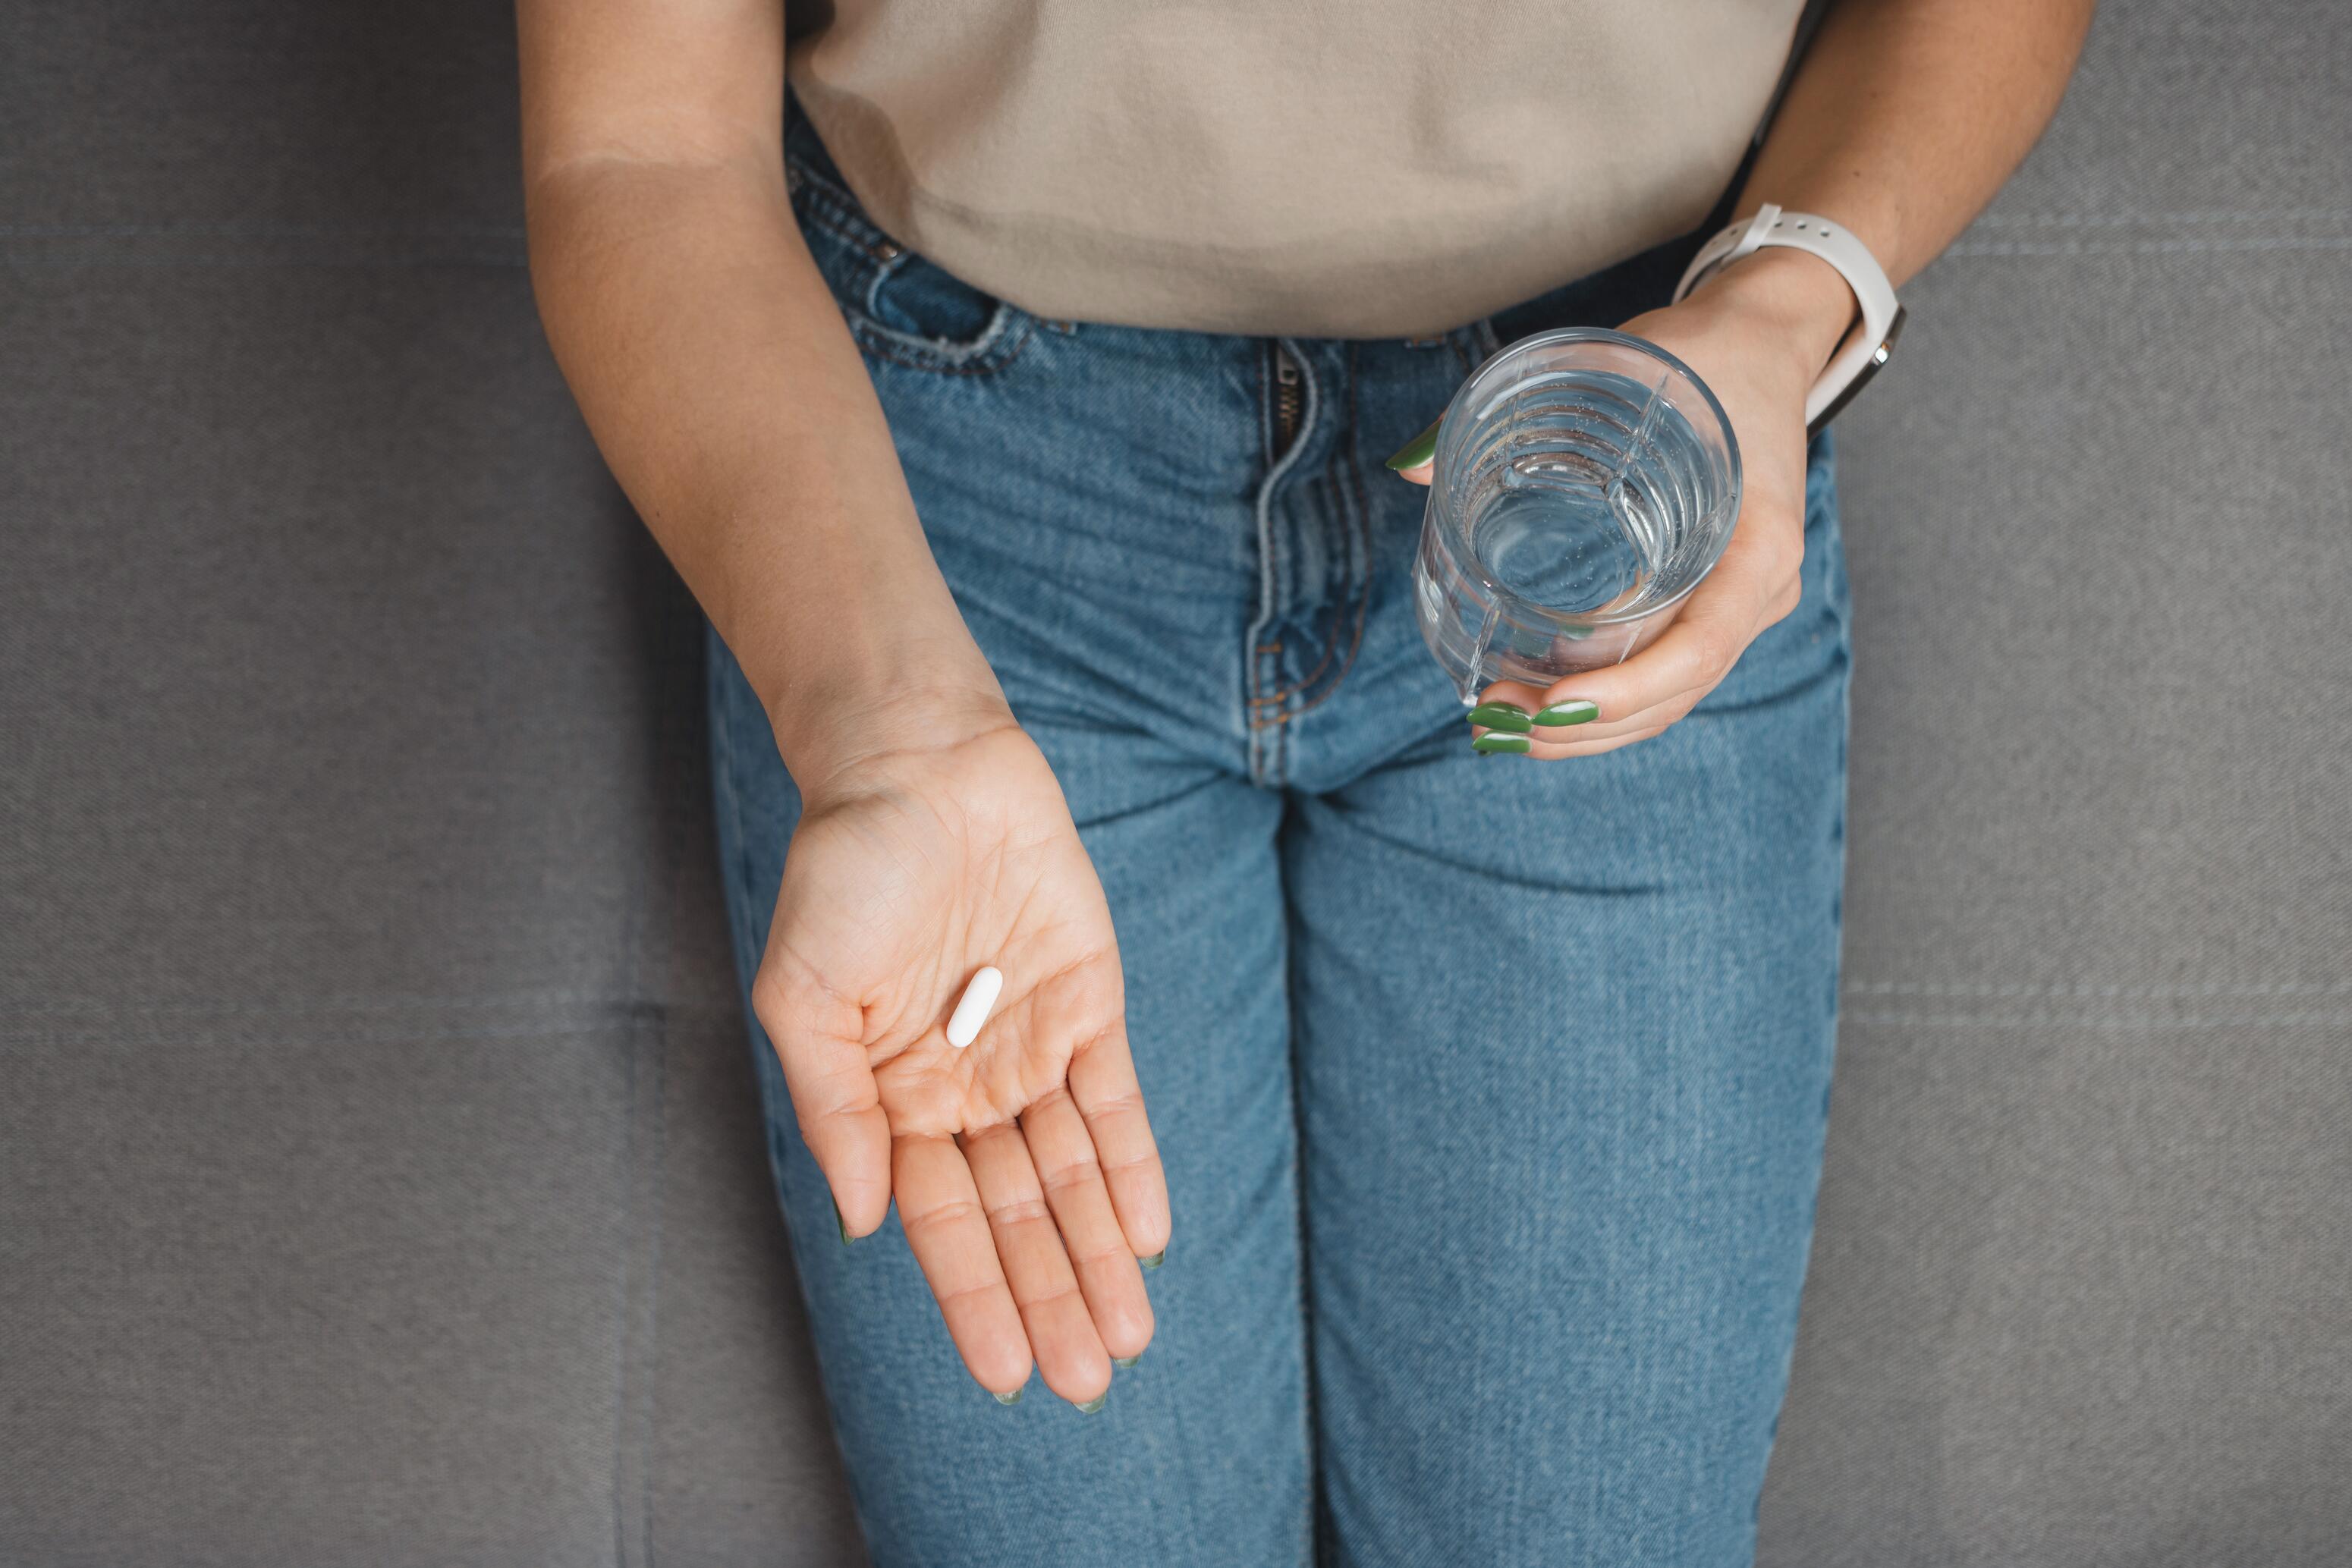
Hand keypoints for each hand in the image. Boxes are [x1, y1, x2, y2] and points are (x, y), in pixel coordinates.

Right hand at [752, 710, 1168, 1405]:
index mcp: (891, 1099)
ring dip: (1098, 1257)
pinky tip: (1149, 1238)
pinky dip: (1133, 1169)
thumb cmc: (844, 872)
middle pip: (1017, 1217)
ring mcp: (1030, 1050)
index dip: (974, 1298)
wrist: (917, 768)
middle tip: (1086, 1383)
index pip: (941, 1222)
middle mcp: (965, 1091)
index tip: (1006, 1375)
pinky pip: (1116, 1104)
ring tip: (1126, 1337)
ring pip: (1071, 1177)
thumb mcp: (804, 993)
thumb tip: (860, 1221)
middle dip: (1050, 1300)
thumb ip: (832, 1107)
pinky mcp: (1088, 1005)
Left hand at [1394, 247, 1852, 756]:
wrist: (1763, 341)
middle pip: (1677, 693)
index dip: (1626, 690)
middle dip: (1585, 725)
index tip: (1552, 706)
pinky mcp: (1716, 605)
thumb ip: (1513, 406)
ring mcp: (1742, 604)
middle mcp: (1761, 588)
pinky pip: (1667, 674)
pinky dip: (1608, 705)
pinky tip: (1544, 712)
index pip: (1700, 649)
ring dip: (1589, 730)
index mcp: (1759, 542)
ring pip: (1670, 699)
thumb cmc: (1700, 355)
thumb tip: (1407, 467)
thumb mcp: (1619, 364)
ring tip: (1504, 730)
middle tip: (1496, 721)